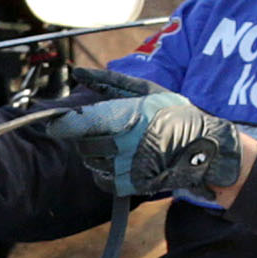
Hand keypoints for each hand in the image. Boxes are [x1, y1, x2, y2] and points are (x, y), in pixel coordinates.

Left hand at [46, 88, 248, 202]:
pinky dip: (105, 170)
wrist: (202, 148)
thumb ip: (108, 81)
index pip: (77, 124)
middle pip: (82, 142)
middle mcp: (121, 145)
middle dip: (87, 135)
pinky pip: (101, 179)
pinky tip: (123, 159)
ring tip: (120, 142)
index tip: (54, 121)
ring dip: (96, 152)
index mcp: (123, 118)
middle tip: (107, 128)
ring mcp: (124, 168)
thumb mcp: (145, 90)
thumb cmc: (173, 113)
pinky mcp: (128, 186)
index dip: (60, 123)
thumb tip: (76, 72)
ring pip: (90, 160)